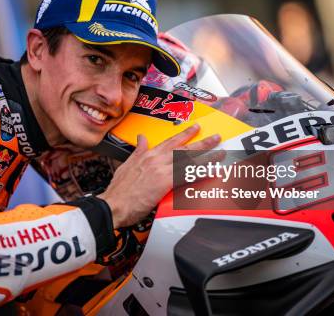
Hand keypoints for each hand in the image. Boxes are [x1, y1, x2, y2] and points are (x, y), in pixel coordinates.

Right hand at [98, 124, 220, 227]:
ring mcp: (161, 170)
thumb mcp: (127, 164)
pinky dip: (202, 172)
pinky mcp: (165, 182)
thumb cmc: (118, 190)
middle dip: (202, 142)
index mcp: (147, 154)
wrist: (113, 204)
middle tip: (216, 137)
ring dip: (207, 156)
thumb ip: (138, 150)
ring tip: (220, 152)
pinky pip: (188, 176)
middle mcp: (156, 159)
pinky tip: (213, 171)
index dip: (185, 134)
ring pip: (189, 160)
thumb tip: (141, 138)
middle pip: (184, 148)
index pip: (170, 141)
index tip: (196, 128)